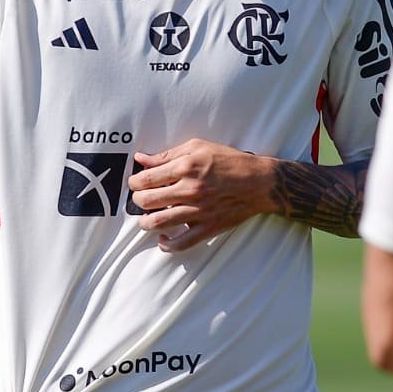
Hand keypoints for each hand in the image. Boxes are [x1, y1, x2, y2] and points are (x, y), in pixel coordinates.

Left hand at [129, 138, 274, 251]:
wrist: (259, 182)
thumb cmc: (229, 162)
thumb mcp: (198, 147)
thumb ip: (167, 154)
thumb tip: (141, 159)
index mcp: (185, 167)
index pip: (145, 179)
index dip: (133, 182)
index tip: (136, 183)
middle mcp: (190, 190)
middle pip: (146, 201)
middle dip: (137, 200)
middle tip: (141, 198)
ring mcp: (198, 211)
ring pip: (157, 222)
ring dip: (145, 222)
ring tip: (147, 218)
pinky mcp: (208, 227)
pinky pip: (180, 243)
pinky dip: (166, 244)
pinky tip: (163, 238)